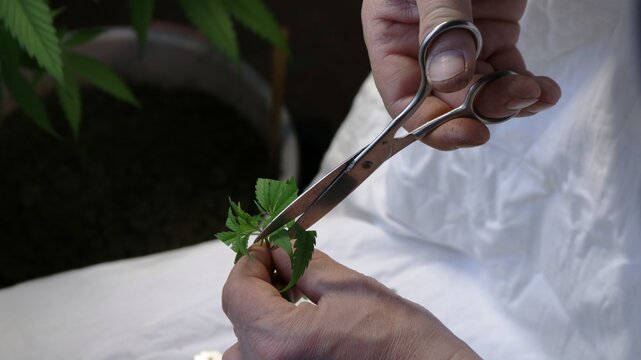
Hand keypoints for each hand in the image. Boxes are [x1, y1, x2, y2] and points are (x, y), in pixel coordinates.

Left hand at [222, 244, 480, 358]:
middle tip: (288, 267)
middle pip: (239, 318)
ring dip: (263, 318)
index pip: (236, 291)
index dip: (250, 261)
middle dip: (259, 286)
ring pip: (247, 347)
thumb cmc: (400, 339)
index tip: (270, 246)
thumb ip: (301, 263)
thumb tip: (277, 246)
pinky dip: (275, 342)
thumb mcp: (347, 287)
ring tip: (297, 300)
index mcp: (276, 342)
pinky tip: (306, 329)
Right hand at [362, 0, 561, 149]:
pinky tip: (544, 89)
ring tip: (535, 91)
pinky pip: (506, 74)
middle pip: (444, 101)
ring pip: (479, 94)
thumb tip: (450, 77)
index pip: (402, 96)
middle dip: (480, 110)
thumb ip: (440, 20)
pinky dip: (526, 87)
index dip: (430, 122)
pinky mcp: (493, 35)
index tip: (466, 133)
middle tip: (515, 100)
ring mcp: (460, 43)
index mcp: (392, 33)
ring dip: (508, 102)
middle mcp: (422, 46)